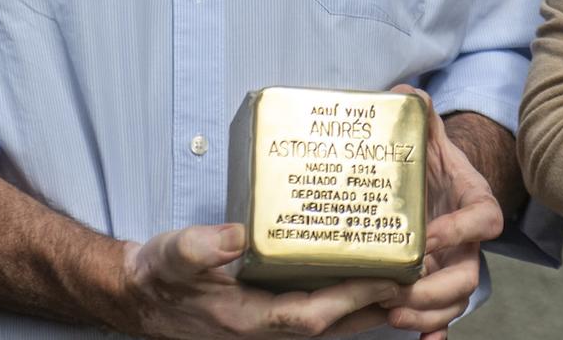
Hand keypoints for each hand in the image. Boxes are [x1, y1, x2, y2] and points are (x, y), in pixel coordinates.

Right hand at [112, 223, 398, 337]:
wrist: (141, 296)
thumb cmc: (159, 277)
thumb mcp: (171, 256)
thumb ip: (199, 246)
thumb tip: (234, 235)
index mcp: (248, 317)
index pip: (313, 313)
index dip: (354, 297)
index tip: (391, 276)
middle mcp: (268, 327)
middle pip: (338, 322)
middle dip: (381, 300)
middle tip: (421, 272)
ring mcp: (273, 322)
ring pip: (336, 319)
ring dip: (374, 302)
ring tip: (414, 276)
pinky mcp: (275, 310)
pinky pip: (324, 310)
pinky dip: (353, 298)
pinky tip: (375, 277)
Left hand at [379, 87, 504, 338]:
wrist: (433, 183)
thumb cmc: (429, 161)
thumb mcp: (426, 137)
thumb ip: (419, 115)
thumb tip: (407, 94)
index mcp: (475, 203)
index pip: (484, 221)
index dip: (459, 232)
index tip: (426, 239)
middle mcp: (470, 242)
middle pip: (471, 274)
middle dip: (437, 288)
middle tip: (400, 288)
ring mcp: (455, 267)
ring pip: (457, 300)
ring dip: (428, 313)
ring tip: (393, 314)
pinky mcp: (437, 286)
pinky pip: (443, 317)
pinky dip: (435, 333)